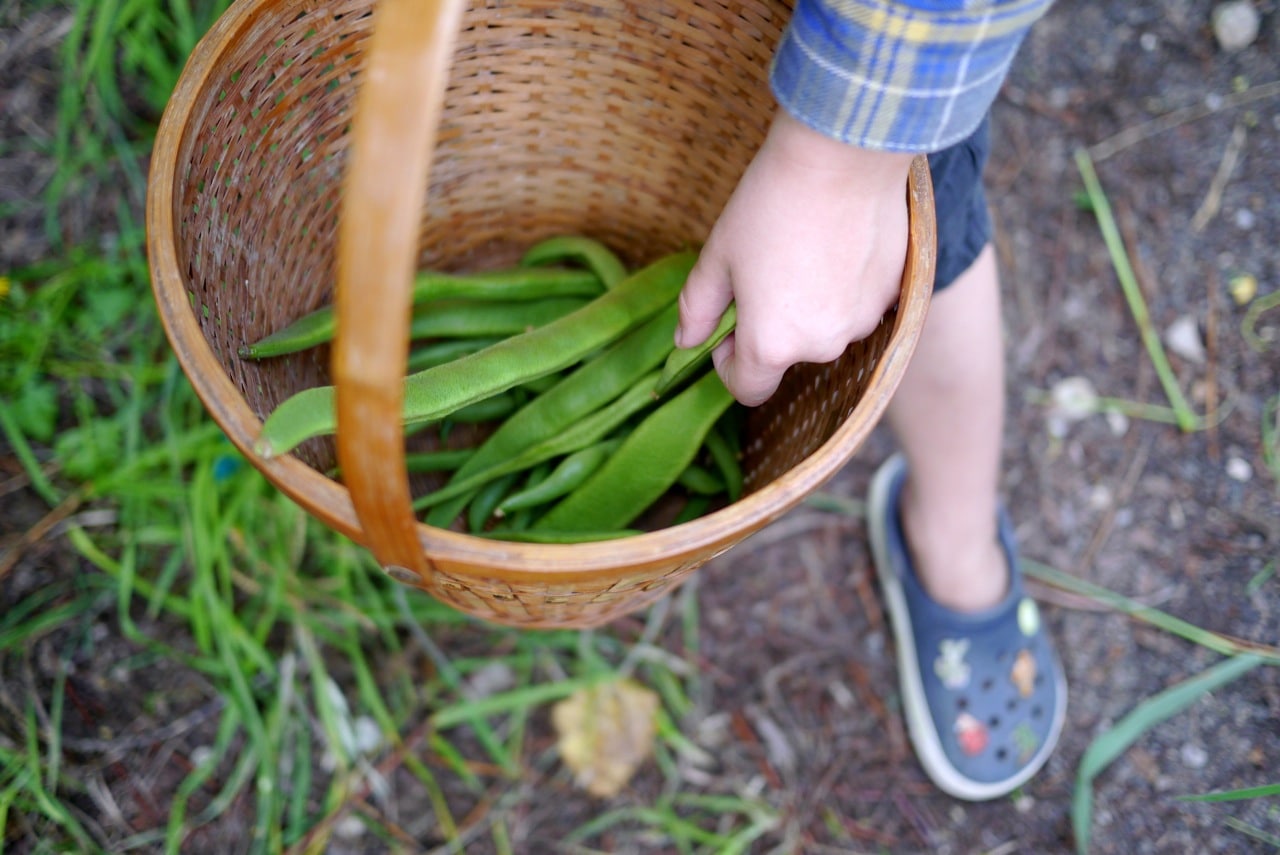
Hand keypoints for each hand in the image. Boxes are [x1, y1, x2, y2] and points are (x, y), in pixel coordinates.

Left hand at [676, 111, 914, 405]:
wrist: (844, 153)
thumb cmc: (771, 204)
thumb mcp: (719, 255)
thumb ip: (697, 308)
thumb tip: (686, 341)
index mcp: (772, 344)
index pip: (748, 389)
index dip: (728, 364)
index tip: (726, 329)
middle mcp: (822, 346)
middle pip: (788, 355)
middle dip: (771, 325)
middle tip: (764, 270)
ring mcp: (863, 322)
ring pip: (826, 329)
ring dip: (811, 306)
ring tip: (804, 249)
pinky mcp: (894, 295)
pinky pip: (859, 305)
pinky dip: (845, 286)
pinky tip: (838, 244)